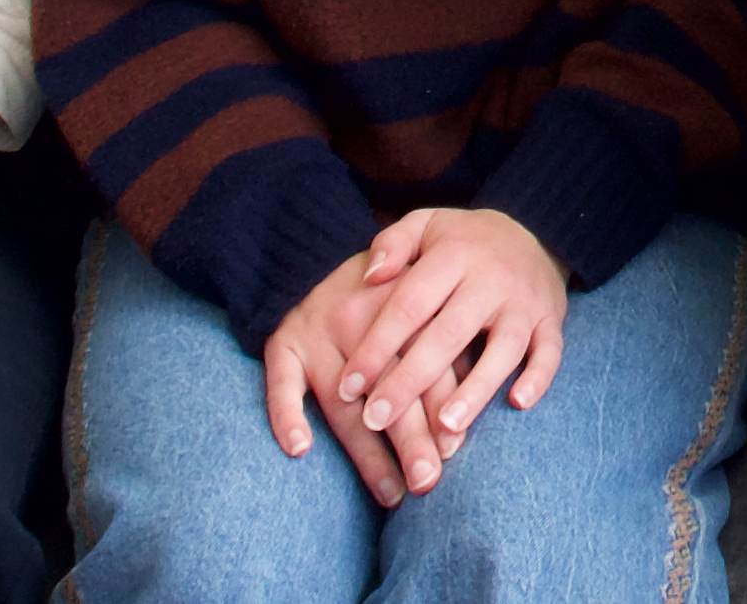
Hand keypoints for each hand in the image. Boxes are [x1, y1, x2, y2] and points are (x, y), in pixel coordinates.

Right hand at [262, 242, 441, 506]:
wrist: (316, 252)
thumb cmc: (388, 291)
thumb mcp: (422, 295)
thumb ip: (446, 340)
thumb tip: (466, 412)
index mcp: (402, 302)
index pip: (425, 362)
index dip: (440, 407)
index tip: (454, 449)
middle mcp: (359, 317)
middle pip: (388, 388)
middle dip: (411, 440)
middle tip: (428, 482)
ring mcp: (317, 331)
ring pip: (342, 400)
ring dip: (366, 452)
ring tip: (391, 494)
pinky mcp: (281, 343)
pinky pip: (280, 382)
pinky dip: (286, 415)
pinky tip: (299, 448)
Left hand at [330, 209, 566, 484]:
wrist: (534, 229)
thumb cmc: (462, 240)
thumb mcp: (425, 224)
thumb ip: (393, 244)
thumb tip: (370, 276)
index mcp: (453, 255)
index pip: (409, 304)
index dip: (377, 346)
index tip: (347, 386)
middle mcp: (491, 278)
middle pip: (449, 334)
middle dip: (410, 380)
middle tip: (376, 419)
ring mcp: (525, 300)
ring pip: (504, 348)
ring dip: (475, 389)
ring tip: (444, 428)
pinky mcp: (552, 318)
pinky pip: (551, 350)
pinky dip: (539, 377)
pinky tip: (517, 404)